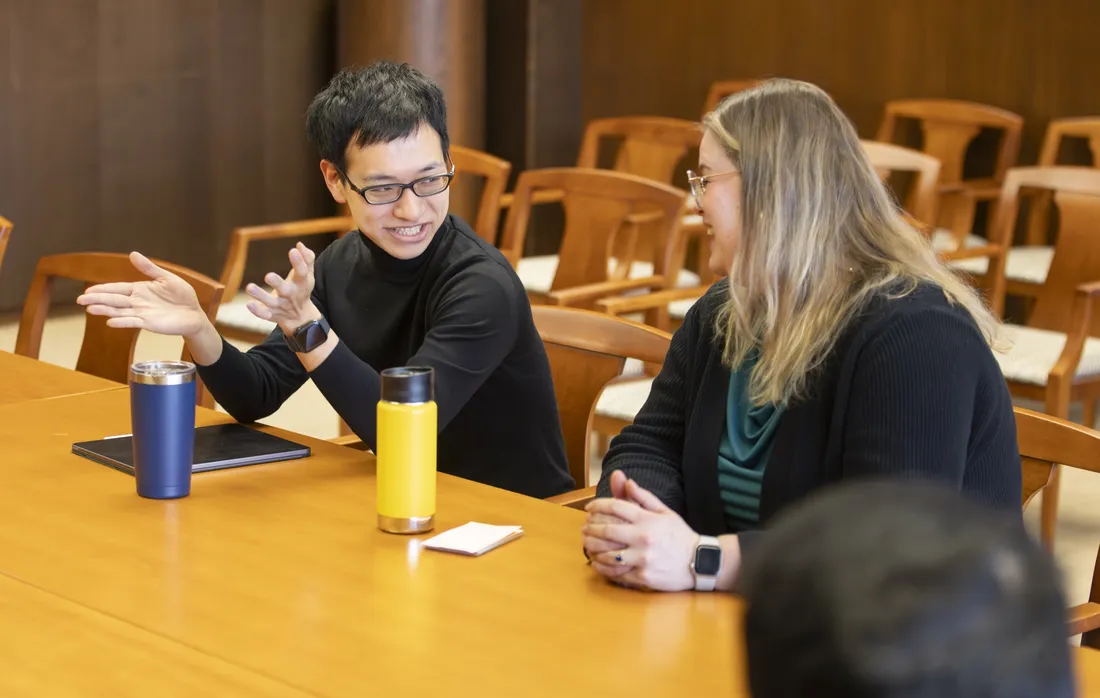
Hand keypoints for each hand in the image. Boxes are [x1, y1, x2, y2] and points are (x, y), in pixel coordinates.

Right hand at [77, 252, 207, 336]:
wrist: (194, 313)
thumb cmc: (182, 295)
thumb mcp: (166, 278)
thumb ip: (149, 268)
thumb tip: (132, 254)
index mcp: (140, 289)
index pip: (117, 288)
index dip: (103, 289)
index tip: (88, 291)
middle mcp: (137, 302)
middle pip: (114, 300)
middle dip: (97, 299)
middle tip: (80, 300)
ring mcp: (142, 313)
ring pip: (120, 311)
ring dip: (105, 310)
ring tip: (90, 309)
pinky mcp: (149, 323)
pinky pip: (133, 322)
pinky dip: (122, 322)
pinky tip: (110, 321)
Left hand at [245, 243, 318, 333]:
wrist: (301, 318)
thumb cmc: (302, 289)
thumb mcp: (308, 275)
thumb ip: (307, 259)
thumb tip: (299, 245)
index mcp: (301, 283)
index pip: (302, 272)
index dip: (299, 262)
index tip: (293, 251)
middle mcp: (291, 295)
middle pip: (285, 290)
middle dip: (277, 283)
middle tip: (268, 276)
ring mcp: (282, 306)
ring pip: (271, 302)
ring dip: (261, 296)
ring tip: (249, 287)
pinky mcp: (273, 315)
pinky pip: (265, 315)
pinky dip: (258, 311)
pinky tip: (249, 304)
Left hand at [583, 473, 698, 591]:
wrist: (700, 562)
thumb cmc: (680, 535)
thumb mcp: (665, 512)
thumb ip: (644, 497)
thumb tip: (626, 481)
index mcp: (648, 519)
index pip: (616, 507)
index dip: (598, 505)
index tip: (589, 508)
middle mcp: (643, 538)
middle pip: (607, 531)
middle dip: (590, 529)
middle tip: (583, 529)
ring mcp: (642, 559)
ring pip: (608, 554)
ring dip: (593, 549)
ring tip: (587, 546)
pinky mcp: (643, 577)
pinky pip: (617, 574)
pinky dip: (603, 568)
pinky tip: (597, 564)